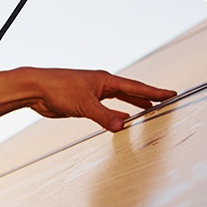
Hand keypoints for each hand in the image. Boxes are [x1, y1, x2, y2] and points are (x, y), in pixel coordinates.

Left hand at [25, 68, 176, 131]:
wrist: (35, 89)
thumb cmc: (57, 88)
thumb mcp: (85, 105)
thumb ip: (104, 116)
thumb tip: (123, 125)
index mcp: (105, 81)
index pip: (136, 86)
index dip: (154, 91)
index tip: (170, 93)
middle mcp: (101, 85)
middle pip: (130, 91)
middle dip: (147, 96)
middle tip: (163, 100)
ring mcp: (92, 93)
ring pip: (118, 99)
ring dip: (133, 103)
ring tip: (147, 108)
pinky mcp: (83, 103)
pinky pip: (106, 108)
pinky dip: (115, 113)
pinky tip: (120, 118)